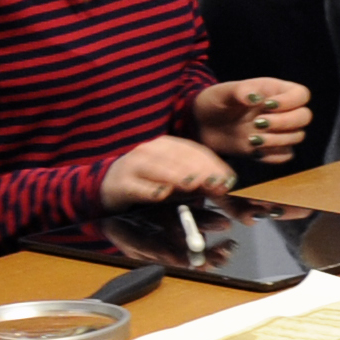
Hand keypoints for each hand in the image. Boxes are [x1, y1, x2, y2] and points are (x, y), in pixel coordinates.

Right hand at [100, 135, 234, 207]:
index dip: (213, 165)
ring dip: (177, 176)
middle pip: (179, 158)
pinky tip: (161, 194)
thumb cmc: (151, 182)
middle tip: (216, 184)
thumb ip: (201, 184)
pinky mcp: (121, 182)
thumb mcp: (177, 181)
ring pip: (157, 168)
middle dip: (200, 171)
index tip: (229, 180)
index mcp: (168, 145)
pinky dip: (149, 190)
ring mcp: (134, 165)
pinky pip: (136, 186)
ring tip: (193, 184)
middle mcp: (151, 150)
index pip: (195, 151)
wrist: (110, 185)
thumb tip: (226, 187)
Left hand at [188, 78, 310, 167]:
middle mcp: (282, 111)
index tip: (266, 106)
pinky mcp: (271, 149)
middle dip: (284, 122)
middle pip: (304, 117)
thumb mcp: (222, 93)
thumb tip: (255, 98)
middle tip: (258, 123)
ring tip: (251, 139)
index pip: (301, 95)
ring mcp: (278, 131)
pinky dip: (273, 155)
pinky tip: (254, 150)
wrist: (203, 125)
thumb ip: (239, 91)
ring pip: (297, 137)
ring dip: (277, 140)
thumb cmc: (215, 102)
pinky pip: (285, 155)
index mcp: (275, 91)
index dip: (290, 101)